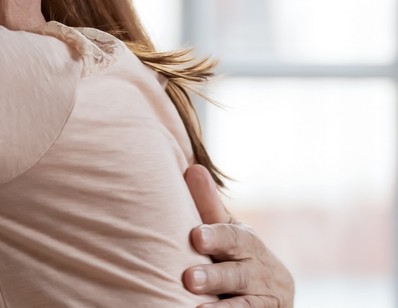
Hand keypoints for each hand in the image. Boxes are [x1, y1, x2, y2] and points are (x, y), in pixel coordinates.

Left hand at [183, 165, 294, 306]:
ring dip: (222, 307)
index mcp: (248, 244)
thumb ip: (208, 206)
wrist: (272, 295)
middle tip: (189, 278)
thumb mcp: (227, 231)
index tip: (196, 236)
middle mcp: (261, 272)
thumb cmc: (237, 256)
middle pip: (238, 274)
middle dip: (215, 276)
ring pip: (245, 304)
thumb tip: (192, 167)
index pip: (234, 238)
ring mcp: (265, 300)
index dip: (216, 236)